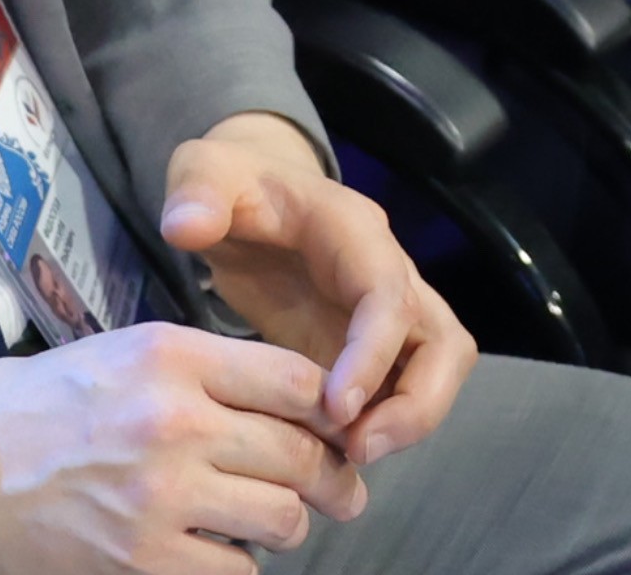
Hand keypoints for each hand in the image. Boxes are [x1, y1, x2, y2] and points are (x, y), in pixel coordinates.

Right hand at [0, 324, 367, 574]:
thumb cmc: (39, 405)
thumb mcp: (122, 353)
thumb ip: (203, 370)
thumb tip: (285, 400)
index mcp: (174, 357)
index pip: (297, 379)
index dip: (333, 408)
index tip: (341, 426)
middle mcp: (178, 422)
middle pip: (301, 453)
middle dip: (333, 476)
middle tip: (343, 491)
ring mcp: (163, 497)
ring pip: (281, 519)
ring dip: (285, 524)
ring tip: (271, 521)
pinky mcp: (145, 561)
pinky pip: (235, 571)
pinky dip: (235, 564)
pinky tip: (215, 549)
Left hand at [157, 115, 472, 468]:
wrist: (247, 193)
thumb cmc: (231, 186)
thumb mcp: (204, 171)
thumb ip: (196, 192)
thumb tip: (187, 227)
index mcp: (352, 231)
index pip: (389, 293)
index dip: (375, 352)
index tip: (338, 407)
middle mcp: (386, 272)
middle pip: (444, 342)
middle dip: (416, 404)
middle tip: (357, 450)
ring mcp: (384, 315)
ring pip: (436, 372)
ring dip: (407, 422)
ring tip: (346, 459)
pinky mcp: (368, 347)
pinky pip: (399, 393)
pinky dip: (377, 426)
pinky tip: (326, 454)